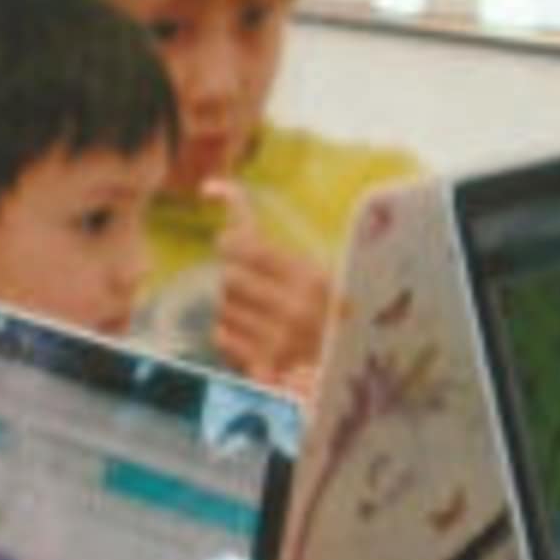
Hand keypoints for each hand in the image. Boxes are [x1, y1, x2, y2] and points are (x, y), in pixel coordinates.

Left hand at [202, 180, 328, 389]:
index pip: (248, 248)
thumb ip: (264, 238)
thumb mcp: (315, 272)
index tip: (229, 242)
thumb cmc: (326, 314)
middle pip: (229, 278)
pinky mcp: (263, 367)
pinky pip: (222, 336)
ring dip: (233, 309)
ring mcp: (278, 341)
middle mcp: (295, 309)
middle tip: (251, 287)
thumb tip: (211, 185)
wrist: (348, 373)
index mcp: (313, 279)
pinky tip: (255, 339)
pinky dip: (231, 335)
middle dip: (234, 279)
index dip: (231, 242)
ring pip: (223, 308)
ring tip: (262, 318)